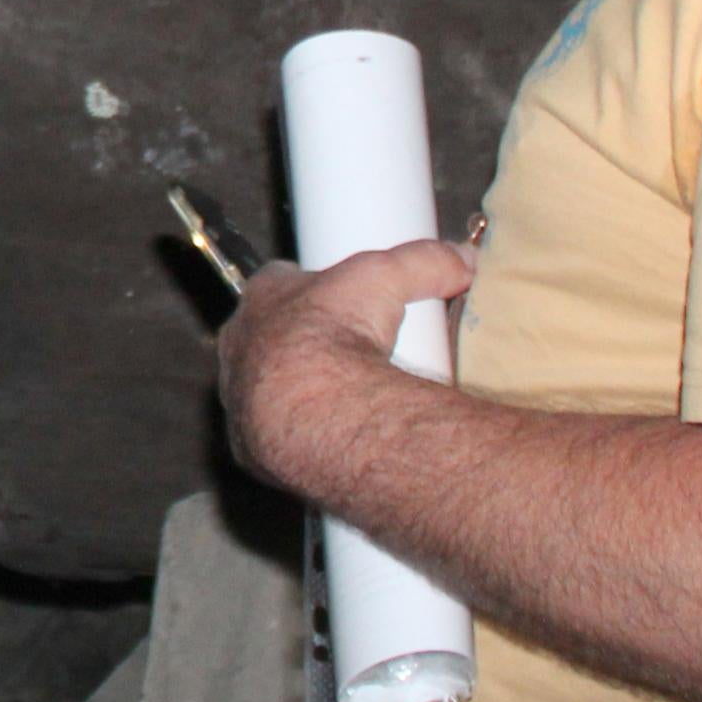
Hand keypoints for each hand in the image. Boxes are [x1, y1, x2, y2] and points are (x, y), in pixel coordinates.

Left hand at [217, 238, 473, 497]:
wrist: (310, 411)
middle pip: (271, 334)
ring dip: (298, 391)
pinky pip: (271, 435)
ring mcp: (238, 394)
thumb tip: (463, 259)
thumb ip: (425, 262)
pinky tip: (328, 438)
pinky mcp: (247, 442)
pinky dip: (298, 434)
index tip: (346, 301)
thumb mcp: (385, 278)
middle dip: (305, 343)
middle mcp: (241, 343)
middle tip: (351, 354)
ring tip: (341, 400)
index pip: (281, 280)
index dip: (314, 288)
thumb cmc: (333, 335)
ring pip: (266, 386)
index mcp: (263, 296)